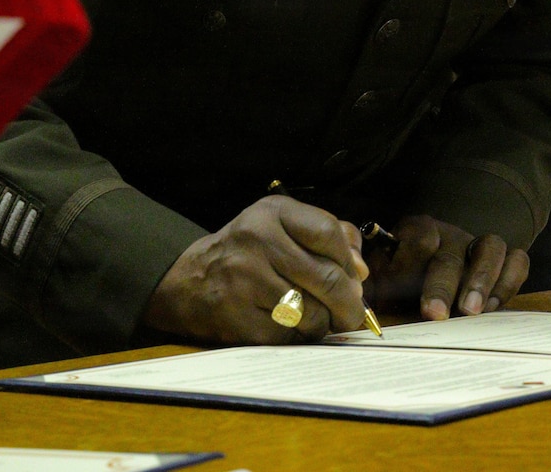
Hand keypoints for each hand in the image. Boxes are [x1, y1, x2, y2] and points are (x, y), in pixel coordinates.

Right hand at [142, 196, 368, 344]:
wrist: (188, 282)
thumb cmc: (249, 252)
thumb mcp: (281, 226)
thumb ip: (327, 236)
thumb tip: (361, 271)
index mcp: (271, 213)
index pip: (327, 232)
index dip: (350, 260)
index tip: (355, 277)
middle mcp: (257, 242)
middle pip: (328, 278)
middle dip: (350, 303)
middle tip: (353, 313)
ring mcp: (246, 282)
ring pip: (314, 312)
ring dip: (324, 322)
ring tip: (315, 317)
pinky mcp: (240, 320)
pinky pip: (292, 335)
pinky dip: (300, 336)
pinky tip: (289, 326)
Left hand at [366, 215, 528, 321]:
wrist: (428, 270)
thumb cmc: (400, 281)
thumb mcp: (381, 279)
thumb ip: (372, 286)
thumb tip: (360, 304)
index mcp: (416, 231)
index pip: (417, 235)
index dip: (410, 260)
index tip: (397, 285)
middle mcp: (450, 234)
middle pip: (450, 252)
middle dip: (442, 285)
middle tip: (435, 314)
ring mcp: (478, 244)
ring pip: (491, 247)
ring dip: (482, 280)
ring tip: (472, 312)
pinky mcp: (502, 260)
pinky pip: (517, 260)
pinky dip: (509, 282)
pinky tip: (492, 309)